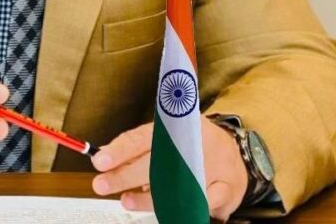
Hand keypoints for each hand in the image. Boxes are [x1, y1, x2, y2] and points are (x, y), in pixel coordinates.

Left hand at [91, 115, 247, 221]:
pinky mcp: (226, 189)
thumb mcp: (169, 134)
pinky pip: (199, 204)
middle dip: (124, 176)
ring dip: (146, 198)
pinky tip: (166, 210)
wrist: (235, 151)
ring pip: (174, 187)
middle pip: (154, 162)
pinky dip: (180, 209)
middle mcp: (193, 143)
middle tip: (102, 184)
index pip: (143, 137)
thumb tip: (108, 157)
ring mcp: (211, 166)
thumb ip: (140, 146)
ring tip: (127, 200)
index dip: (120, 150)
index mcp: (176, 124)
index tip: (100, 161)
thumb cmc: (193, 141)